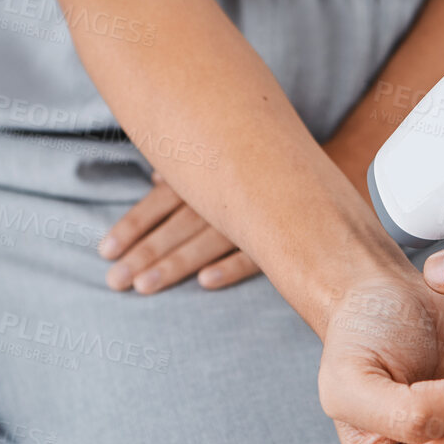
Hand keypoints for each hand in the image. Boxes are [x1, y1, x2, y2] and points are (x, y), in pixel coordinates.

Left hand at [99, 141, 372, 293]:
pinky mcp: (284, 236)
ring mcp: (254, 216)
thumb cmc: (271, 163)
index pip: (159, 203)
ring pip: (205, 242)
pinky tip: (206, 283)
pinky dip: (231, 266)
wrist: (338, 163)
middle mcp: (224, 194)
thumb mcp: (226, 157)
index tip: (105, 250)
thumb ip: (189, 168)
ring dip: (174, 264)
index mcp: (206, 176)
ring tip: (144, 286)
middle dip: (142, 254)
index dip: (132, 226)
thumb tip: (154, 178)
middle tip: (113, 282)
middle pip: (175, 227)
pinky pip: (255, 252)